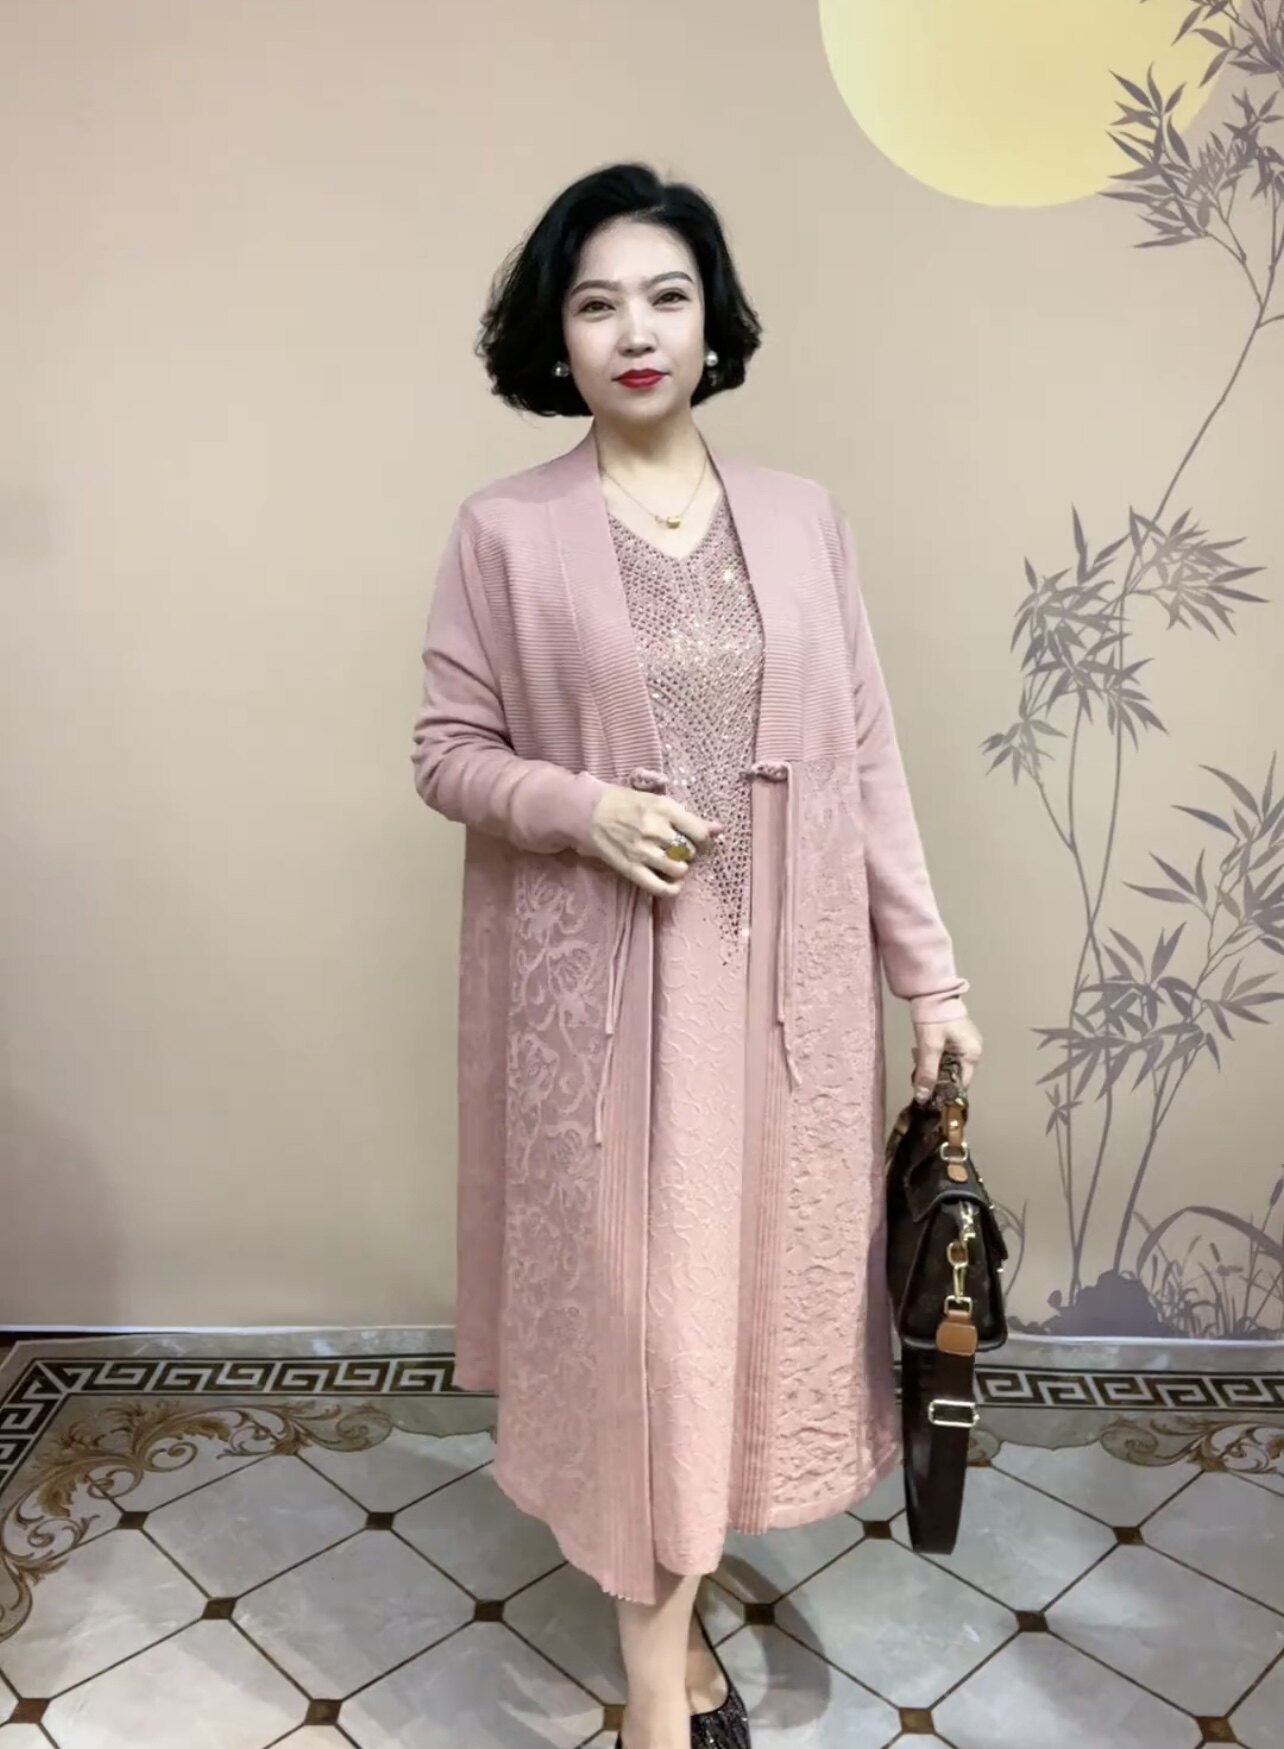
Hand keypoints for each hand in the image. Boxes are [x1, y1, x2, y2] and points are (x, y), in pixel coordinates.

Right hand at [590, 787, 720, 896]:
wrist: (588, 812)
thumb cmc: (624, 803)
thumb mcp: (657, 802)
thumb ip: (688, 817)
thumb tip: (719, 829)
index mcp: (664, 809)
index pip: (699, 833)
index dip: (704, 840)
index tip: (699, 841)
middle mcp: (656, 830)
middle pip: (689, 852)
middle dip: (688, 853)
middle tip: (679, 849)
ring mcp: (643, 851)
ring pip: (679, 869)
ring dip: (679, 868)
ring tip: (671, 862)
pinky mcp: (631, 868)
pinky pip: (659, 887)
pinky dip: (671, 889)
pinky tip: (672, 883)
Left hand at [912, 1015, 982, 1103]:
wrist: (930, 991)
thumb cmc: (934, 1018)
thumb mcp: (930, 1047)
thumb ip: (927, 1073)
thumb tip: (923, 1098)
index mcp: (972, 1054)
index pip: (961, 1084)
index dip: (945, 1092)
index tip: (929, 1097)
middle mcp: (972, 1050)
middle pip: (954, 1075)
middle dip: (936, 1077)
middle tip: (918, 1076)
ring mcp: (965, 1043)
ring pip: (947, 1065)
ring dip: (932, 1067)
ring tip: (918, 1060)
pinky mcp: (955, 1037)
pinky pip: (945, 1055)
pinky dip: (933, 1057)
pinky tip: (921, 1052)